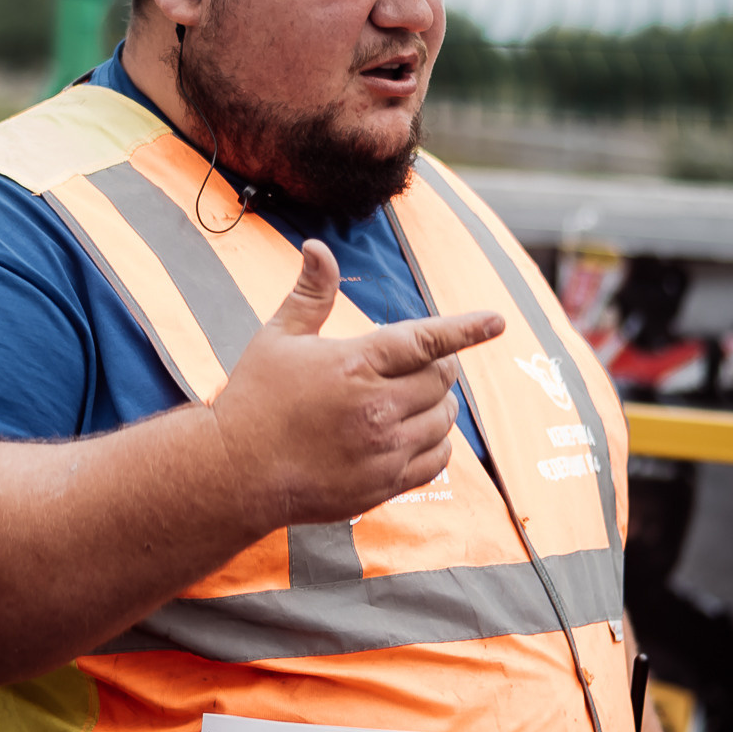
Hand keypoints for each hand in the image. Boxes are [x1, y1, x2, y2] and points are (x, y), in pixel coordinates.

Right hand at [210, 238, 504, 531]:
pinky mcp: (383, 484)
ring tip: (414, 398)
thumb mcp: (277, 338)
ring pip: (443, 419)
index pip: (425, 340)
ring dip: (438, 404)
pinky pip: (437, 459)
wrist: (234, 473)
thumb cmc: (253, 399)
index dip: (465, 328)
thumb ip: (309, 293)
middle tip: (420, 366)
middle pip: (441, 379)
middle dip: (439, 367)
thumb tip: (317, 246)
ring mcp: (382, 450)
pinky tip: (416, 433)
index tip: (497, 321)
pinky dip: (437, 443)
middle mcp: (375, 408)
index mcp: (353, 365)